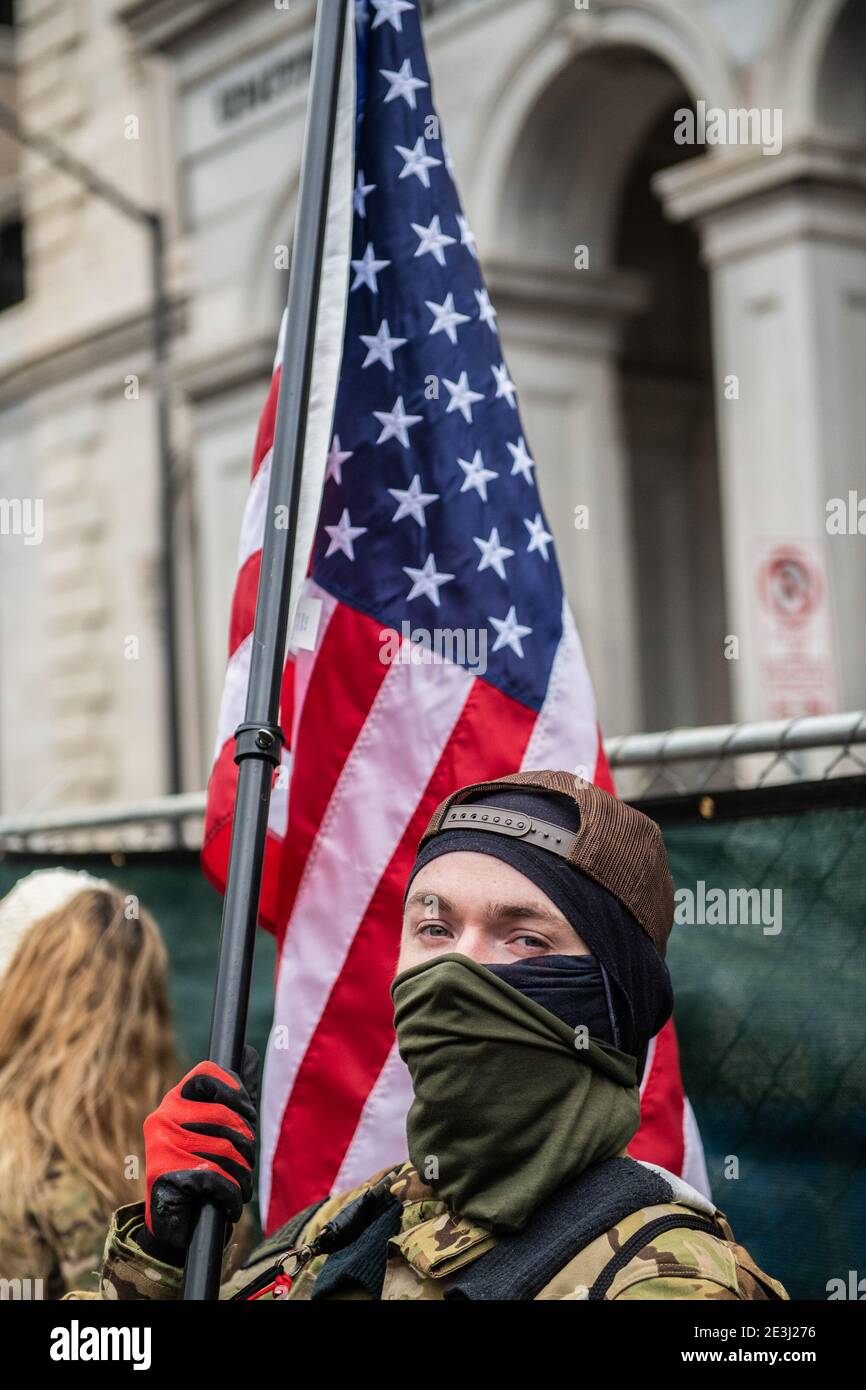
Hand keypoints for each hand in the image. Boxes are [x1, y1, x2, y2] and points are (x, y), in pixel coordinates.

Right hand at [141, 1044, 257, 1257]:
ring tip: (238, 1186)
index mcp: (173, 1103)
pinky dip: (231, 1195)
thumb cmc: (199, 1171)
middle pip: (226, 1117)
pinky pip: (216, 1177)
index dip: (235, 1092)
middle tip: (245, 1163)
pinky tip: (229, 1204)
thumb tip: (251, 1052)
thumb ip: (231, 1096)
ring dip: (241, 1175)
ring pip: (225, 1149)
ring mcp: (162, 1146)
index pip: (207, 1074)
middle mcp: (163, 1119)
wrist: (172, 1226)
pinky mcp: (166, 1175)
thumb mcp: (213, 1130)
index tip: (247, 1115)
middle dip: (246, 1145)